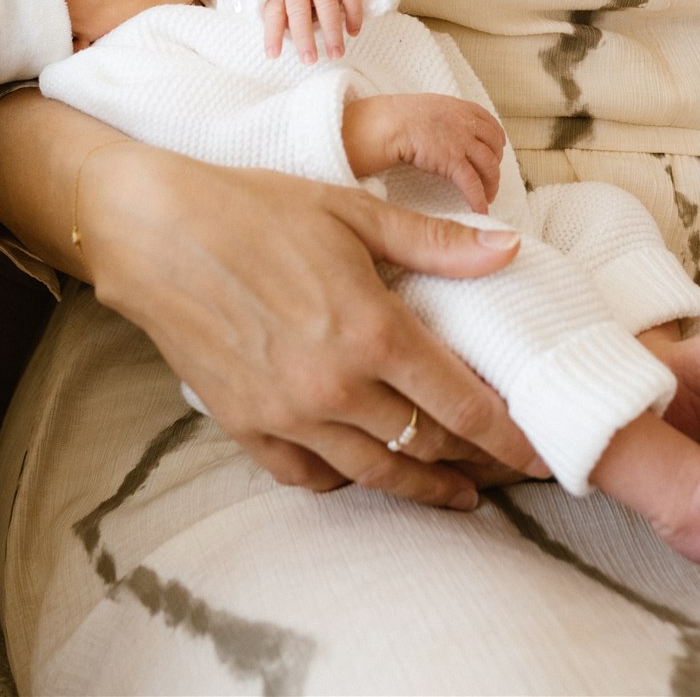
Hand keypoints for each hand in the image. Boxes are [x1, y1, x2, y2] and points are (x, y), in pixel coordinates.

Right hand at [79, 140, 542, 508]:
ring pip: (373, 473)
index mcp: (372, 329)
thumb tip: (509, 249)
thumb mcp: (352, 212)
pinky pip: (309, 475)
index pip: (461, 404)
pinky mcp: (247, 426)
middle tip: (508, 471)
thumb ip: (435, 242)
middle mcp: (335, 385)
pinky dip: (346, 479)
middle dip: (475, 463)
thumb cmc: (257, 207)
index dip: (509, 437)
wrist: (156, 230)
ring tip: (455, 492)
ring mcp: (289, 414)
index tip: (543, 455)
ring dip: (420, 486)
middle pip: (425, 446)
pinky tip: (366, 471)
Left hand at [264, 0, 363, 62]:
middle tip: (309, 60)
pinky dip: (353, 14)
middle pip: (299, 11)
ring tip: (336, 54)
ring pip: (327, 5)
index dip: (272, 34)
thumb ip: (281, 10)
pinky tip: (353, 31)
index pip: (274, 12)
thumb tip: (278, 45)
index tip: (273, 55)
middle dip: (304, 38)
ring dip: (333, 32)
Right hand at [341, 93, 506, 213]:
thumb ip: (447, 116)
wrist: (390, 124)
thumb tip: (447, 130)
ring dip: (491, 184)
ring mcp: (462, 143)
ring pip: (489, 167)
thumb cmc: (402, 116)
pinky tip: (481, 210)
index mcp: (462, 109)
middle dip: (496, 164)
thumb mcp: (432, 106)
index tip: (496, 151)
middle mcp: (467, 124)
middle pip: (494, 146)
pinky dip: (479, 200)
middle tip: (490, 178)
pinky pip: (473, 185)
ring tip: (488, 197)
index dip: (497, 140)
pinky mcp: (453, 163)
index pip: (491, 124)